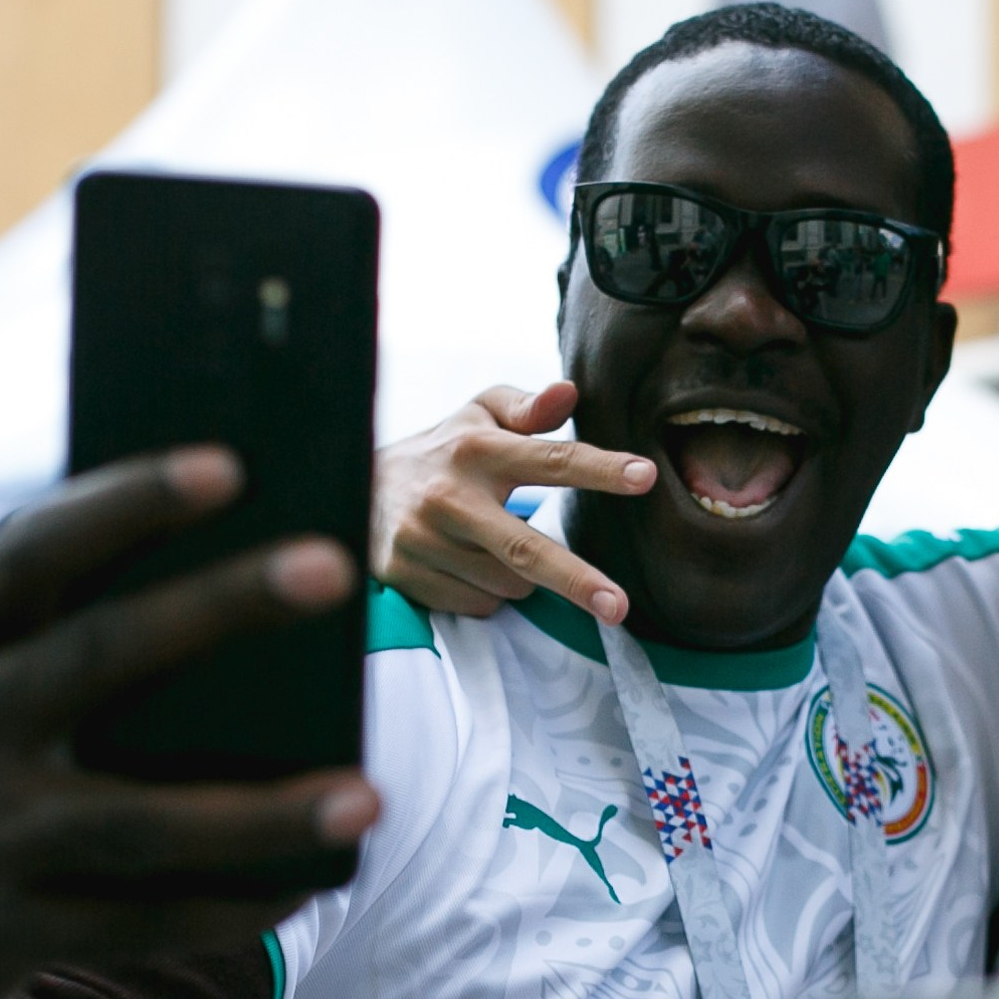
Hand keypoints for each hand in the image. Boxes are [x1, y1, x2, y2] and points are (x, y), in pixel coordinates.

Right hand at [0, 449, 379, 998]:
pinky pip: (142, 923)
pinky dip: (234, 904)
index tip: (228, 464)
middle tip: (337, 567)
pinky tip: (313, 878)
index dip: (121, 505)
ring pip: (137, 825)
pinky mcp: (0, 936)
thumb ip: (62, 638)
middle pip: (93, 658)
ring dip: (262, 815)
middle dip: (219, 606)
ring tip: (369, 794)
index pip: (24, 554)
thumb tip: (254, 594)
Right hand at [370, 380, 653, 623]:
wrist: (353, 486)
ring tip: (490, 543)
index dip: (601, 469)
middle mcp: (449, 496)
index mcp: (476, 449)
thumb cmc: (442, 450)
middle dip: (577, 580)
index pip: (550, 459)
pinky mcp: (408, 576)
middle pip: (527, 550)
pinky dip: (485, 592)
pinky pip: (479, 604)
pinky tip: (464, 564)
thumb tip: (569, 391)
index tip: (645, 477)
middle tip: (620, 607)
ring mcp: (424, 541)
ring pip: (509, 584)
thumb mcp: (479, 414)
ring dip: (519, 575)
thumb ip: (527, 407)